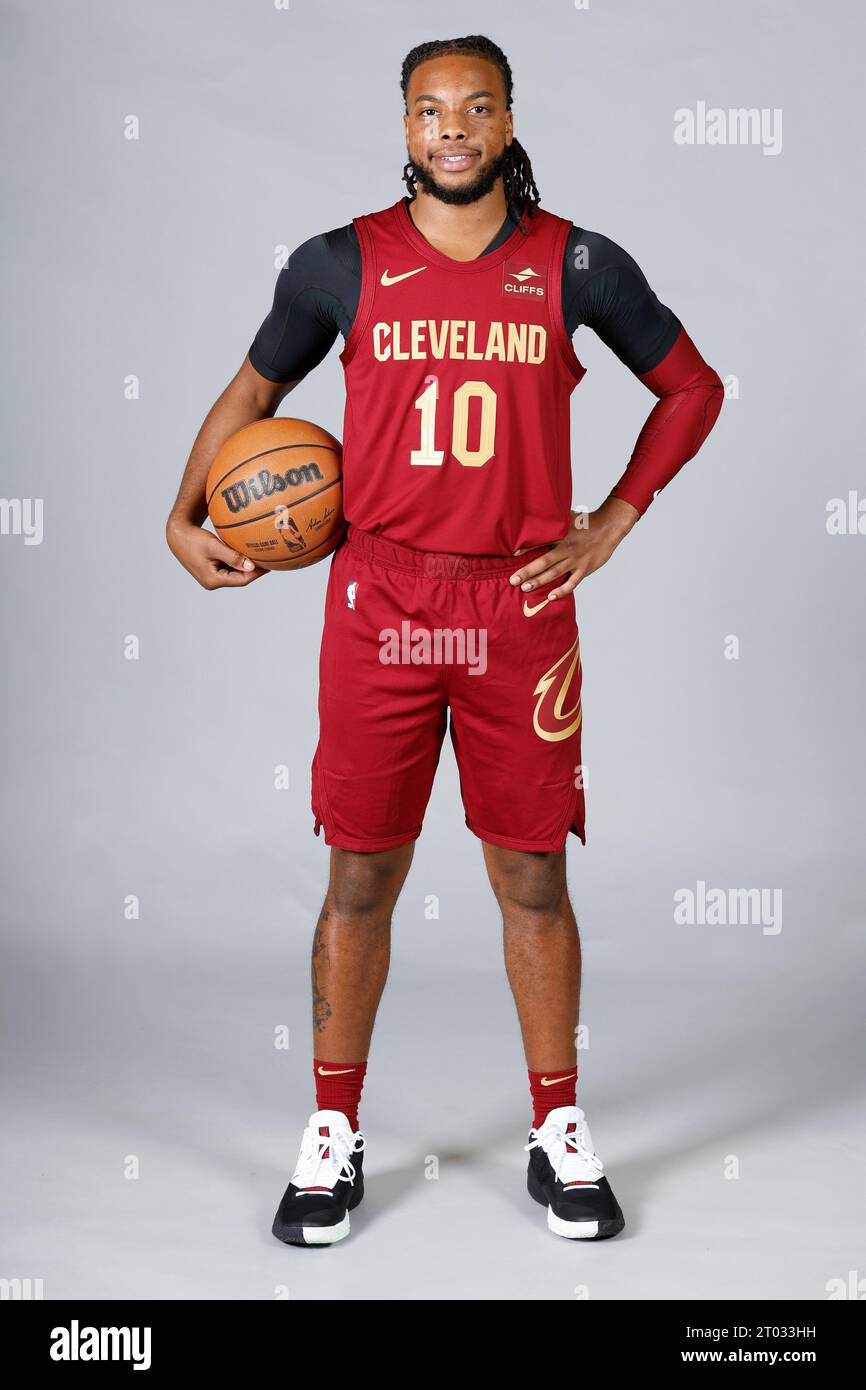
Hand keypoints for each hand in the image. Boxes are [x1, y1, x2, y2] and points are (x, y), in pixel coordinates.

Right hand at [166, 516, 268, 589]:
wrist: (177, 535)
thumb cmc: (193, 539)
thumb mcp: (214, 546)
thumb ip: (233, 557)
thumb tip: (251, 566)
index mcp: (213, 580)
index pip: (242, 580)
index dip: (258, 573)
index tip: (271, 565)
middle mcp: (212, 582)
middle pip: (240, 578)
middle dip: (255, 570)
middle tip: (270, 560)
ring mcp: (211, 577)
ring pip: (235, 573)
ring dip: (246, 565)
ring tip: (262, 557)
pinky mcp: (211, 569)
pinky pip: (228, 567)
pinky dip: (238, 561)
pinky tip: (247, 553)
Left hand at [509, 497, 639, 598]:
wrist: (609, 528)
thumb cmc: (586, 522)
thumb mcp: (568, 518)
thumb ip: (553, 522)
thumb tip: (535, 518)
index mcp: (561, 535)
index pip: (541, 542)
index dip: (526, 548)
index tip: (512, 554)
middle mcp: (567, 549)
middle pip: (544, 561)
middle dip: (527, 571)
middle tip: (513, 580)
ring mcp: (576, 560)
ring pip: (554, 573)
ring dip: (539, 581)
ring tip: (525, 588)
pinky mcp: (584, 569)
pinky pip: (572, 582)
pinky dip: (562, 590)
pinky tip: (551, 597)